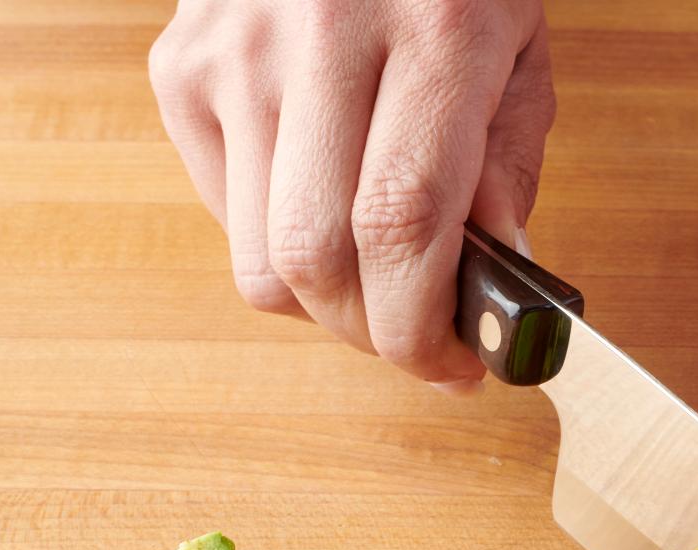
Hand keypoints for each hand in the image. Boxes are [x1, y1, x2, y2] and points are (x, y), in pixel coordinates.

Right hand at [149, 0, 553, 391]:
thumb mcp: (516, 52)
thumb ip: (509, 170)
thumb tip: (491, 287)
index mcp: (432, 32)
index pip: (401, 224)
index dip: (421, 328)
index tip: (455, 368)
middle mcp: (322, 36)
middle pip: (316, 260)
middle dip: (373, 335)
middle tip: (417, 337)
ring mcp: (235, 52)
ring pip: (260, 263)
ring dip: (325, 304)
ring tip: (373, 270)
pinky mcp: (181, 68)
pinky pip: (224, 219)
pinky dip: (275, 242)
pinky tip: (319, 196)